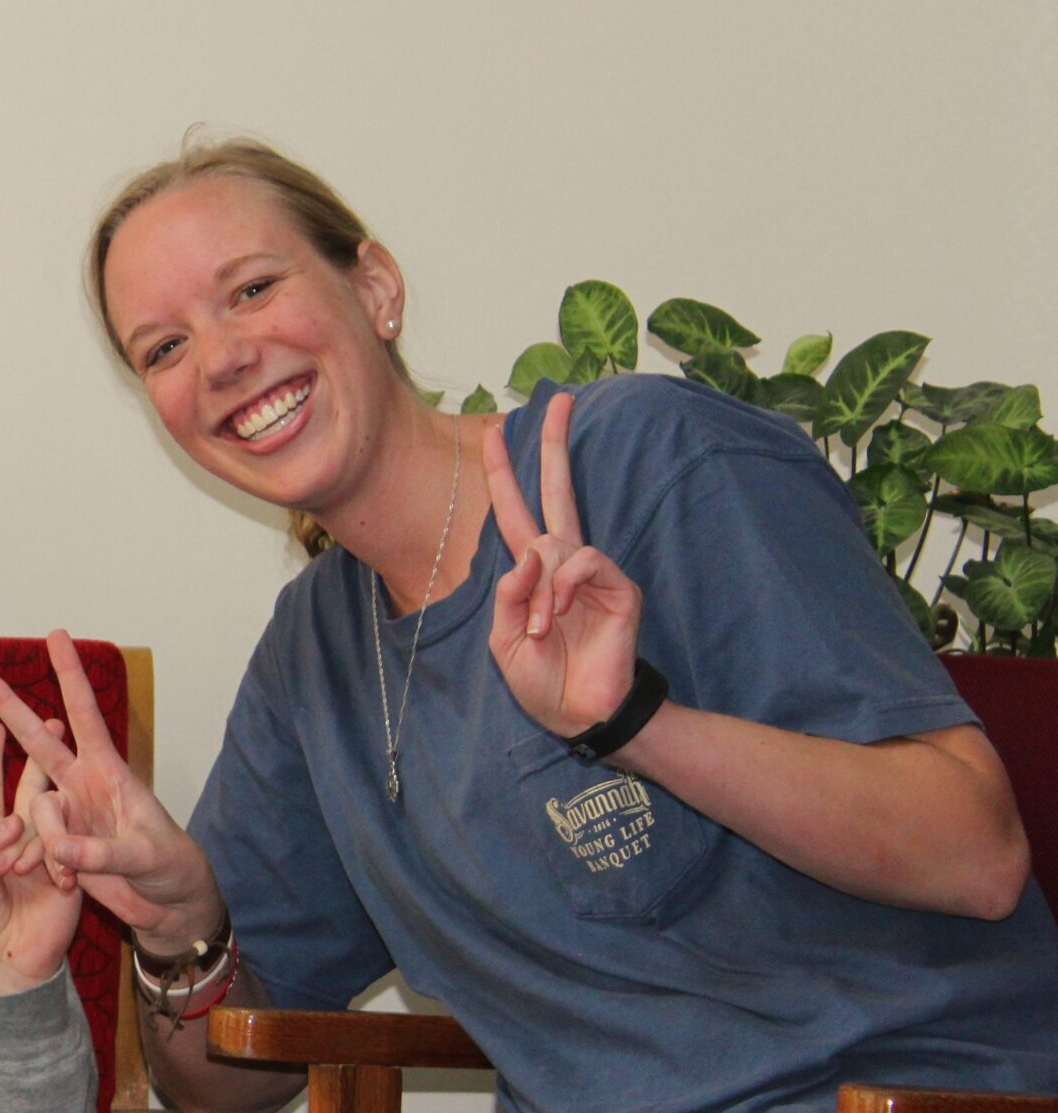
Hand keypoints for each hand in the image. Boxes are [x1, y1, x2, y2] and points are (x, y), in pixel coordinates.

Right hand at [0, 632, 221, 954]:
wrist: (166, 903)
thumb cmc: (169, 866)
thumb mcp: (143, 857)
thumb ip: (101, 852)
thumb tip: (58, 847)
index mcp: (108, 772)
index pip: (84, 714)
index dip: (70, 675)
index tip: (56, 636)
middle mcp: (82, 785)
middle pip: (37, 739)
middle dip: (8, 705)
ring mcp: (68, 813)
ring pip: (32, 806)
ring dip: (39, 839)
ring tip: (67, 873)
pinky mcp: (58, 843)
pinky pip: (34, 844)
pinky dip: (42, 862)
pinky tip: (63, 882)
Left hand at [0, 721, 83, 994]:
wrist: (4, 963)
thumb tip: (11, 819)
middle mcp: (18, 840)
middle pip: (29, 790)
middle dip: (36, 759)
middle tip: (51, 722)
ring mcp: (45, 855)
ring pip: (49, 820)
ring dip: (38, 834)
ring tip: (26, 866)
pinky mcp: (68, 875)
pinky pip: (66, 852)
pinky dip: (57, 862)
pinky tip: (55, 878)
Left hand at [482, 393, 643, 737]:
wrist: (580, 714)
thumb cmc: (542, 681)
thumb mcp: (506, 640)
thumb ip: (510, 597)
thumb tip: (529, 553)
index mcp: (531, 571)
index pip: (515, 510)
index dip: (503, 472)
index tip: (493, 430)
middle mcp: (562, 562)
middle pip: (557, 489)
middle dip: (553, 444)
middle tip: (557, 398)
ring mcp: (592, 571)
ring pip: (556, 542)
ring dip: (540, 588)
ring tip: (544, 628)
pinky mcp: (619, 586)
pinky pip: (582, 562)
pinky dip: (563, 587)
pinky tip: (560, 615)